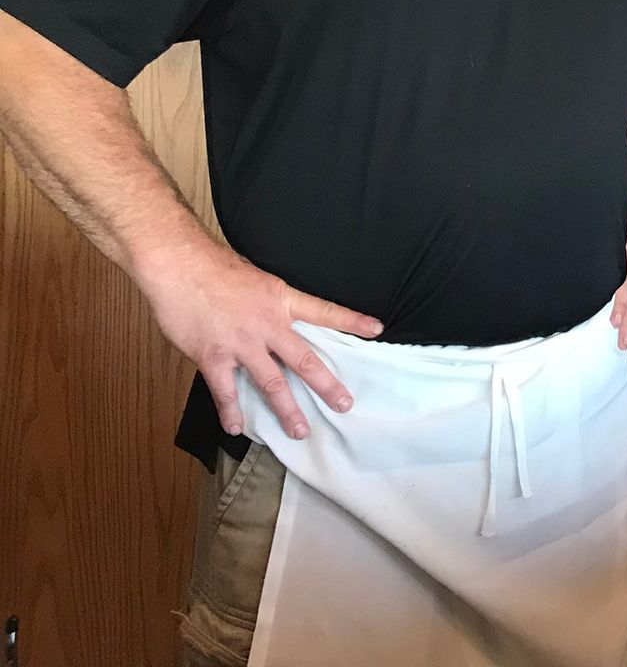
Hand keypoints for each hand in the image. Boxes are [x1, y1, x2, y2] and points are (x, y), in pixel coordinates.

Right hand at [138, 239, 382, 440]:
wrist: (180, 266)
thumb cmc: (214, 267)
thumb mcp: (256, 277)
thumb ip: (268, 300)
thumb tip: (275, 314)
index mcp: (281, 300)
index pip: (325, 312)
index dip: (352, 321)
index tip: (376, 329)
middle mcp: (268, 325)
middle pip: (304, 360)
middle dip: (326, 385)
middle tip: (344, 404)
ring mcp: (241, 344)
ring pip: (271, 383)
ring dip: (287, 409)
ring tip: (300, 430)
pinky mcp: (213, 357)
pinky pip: (226, 390)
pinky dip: (231, 411)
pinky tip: (237, 428)